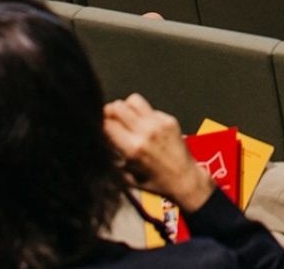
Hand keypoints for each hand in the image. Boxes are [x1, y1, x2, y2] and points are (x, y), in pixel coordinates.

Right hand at [103, 94, 213, 212]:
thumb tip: (102, 142)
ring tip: (125, 118)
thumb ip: (113, 158)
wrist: (185, 180)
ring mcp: (159, 124)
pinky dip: (142, 114)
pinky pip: (149, 108)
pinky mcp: (169, 120)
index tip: (98, 127)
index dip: (98, 124)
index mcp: (133, 148)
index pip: (107, 124)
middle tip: (109, 119)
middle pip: (117, 107)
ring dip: (125, 107)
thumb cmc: (156, 183)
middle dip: (109, 112)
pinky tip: (144, 125)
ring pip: (133, 100)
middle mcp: (146, 132)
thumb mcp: (127, 177)